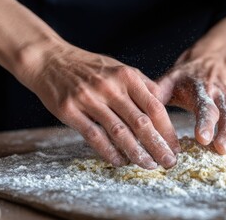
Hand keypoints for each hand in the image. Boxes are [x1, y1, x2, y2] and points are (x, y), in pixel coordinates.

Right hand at [0, 0, 179, 168]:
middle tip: (169, 162)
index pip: (154, 106)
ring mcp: (88, 98)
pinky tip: (119, 161)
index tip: (176, 146)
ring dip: (136, 153)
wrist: (49, 60)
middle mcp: (109, 86)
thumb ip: (140, 84)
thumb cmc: (89, 67)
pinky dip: (109, 152)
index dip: (168, 129)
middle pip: (140, 122)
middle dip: (158, 145)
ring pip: (119, 132)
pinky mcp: (69, 110)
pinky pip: (94, 136)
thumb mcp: (118, 67)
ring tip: (148, 165)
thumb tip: (163, 104)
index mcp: (126, 76)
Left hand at [158, 15, 225, 156]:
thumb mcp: (169, 78)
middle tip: (223, 151)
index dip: (205, 123)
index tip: (202, 139)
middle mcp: (221, 96)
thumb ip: (158, 92)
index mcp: (202, 90)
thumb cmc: (184, 76)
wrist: (210, 60)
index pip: (205, 107)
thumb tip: (143, 106)